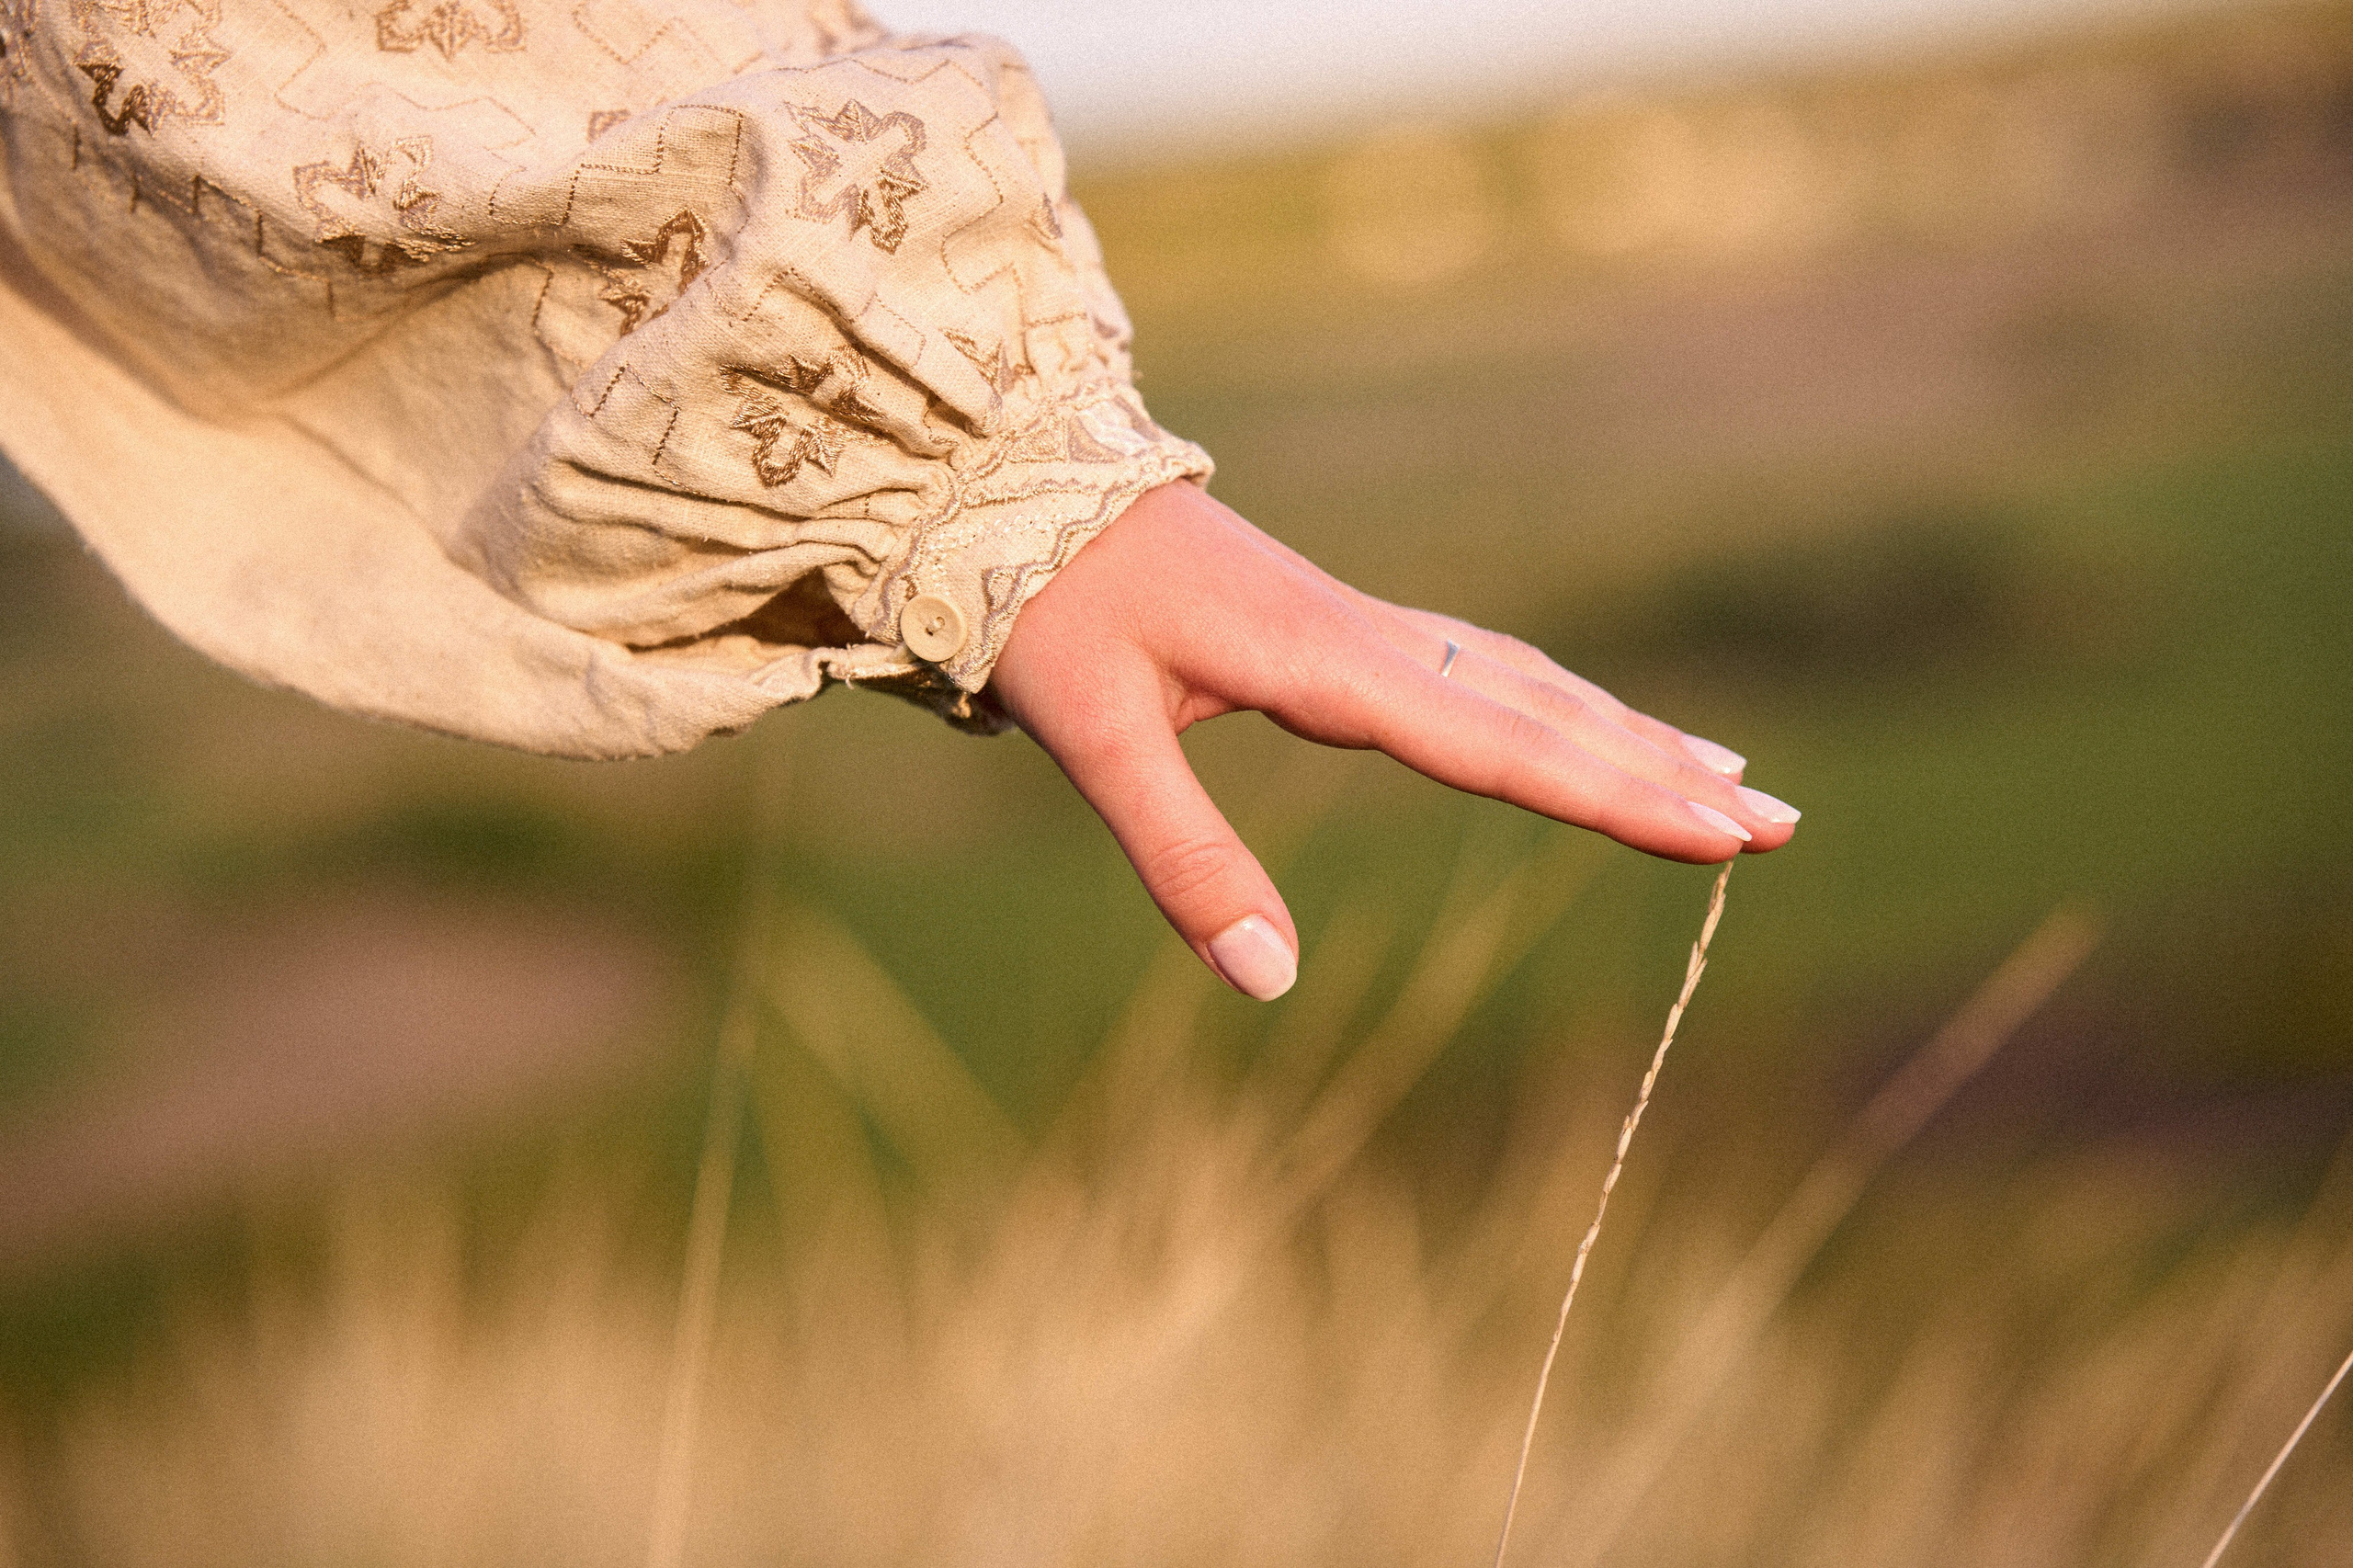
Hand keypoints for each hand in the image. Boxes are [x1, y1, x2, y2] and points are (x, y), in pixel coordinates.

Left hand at [987, 482, 1799, 1000]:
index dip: (1616, 795)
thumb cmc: (1044, 608)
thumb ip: (1182, 859)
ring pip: (1526, 683)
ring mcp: (1361, 626)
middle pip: (1547, 710)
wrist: (1009, 486)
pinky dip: (1557, 703)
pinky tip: (1578, 722)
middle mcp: (1369, 638)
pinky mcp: (1338, 628)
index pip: (1500, 744)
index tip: (1722, 834)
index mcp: (1326, 663)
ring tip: (1729, 775)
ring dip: (1629, 732)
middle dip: (1664, 771)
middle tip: (1782, 825)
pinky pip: (1481, 668)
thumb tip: (1273, 984)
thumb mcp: (1092, 738)